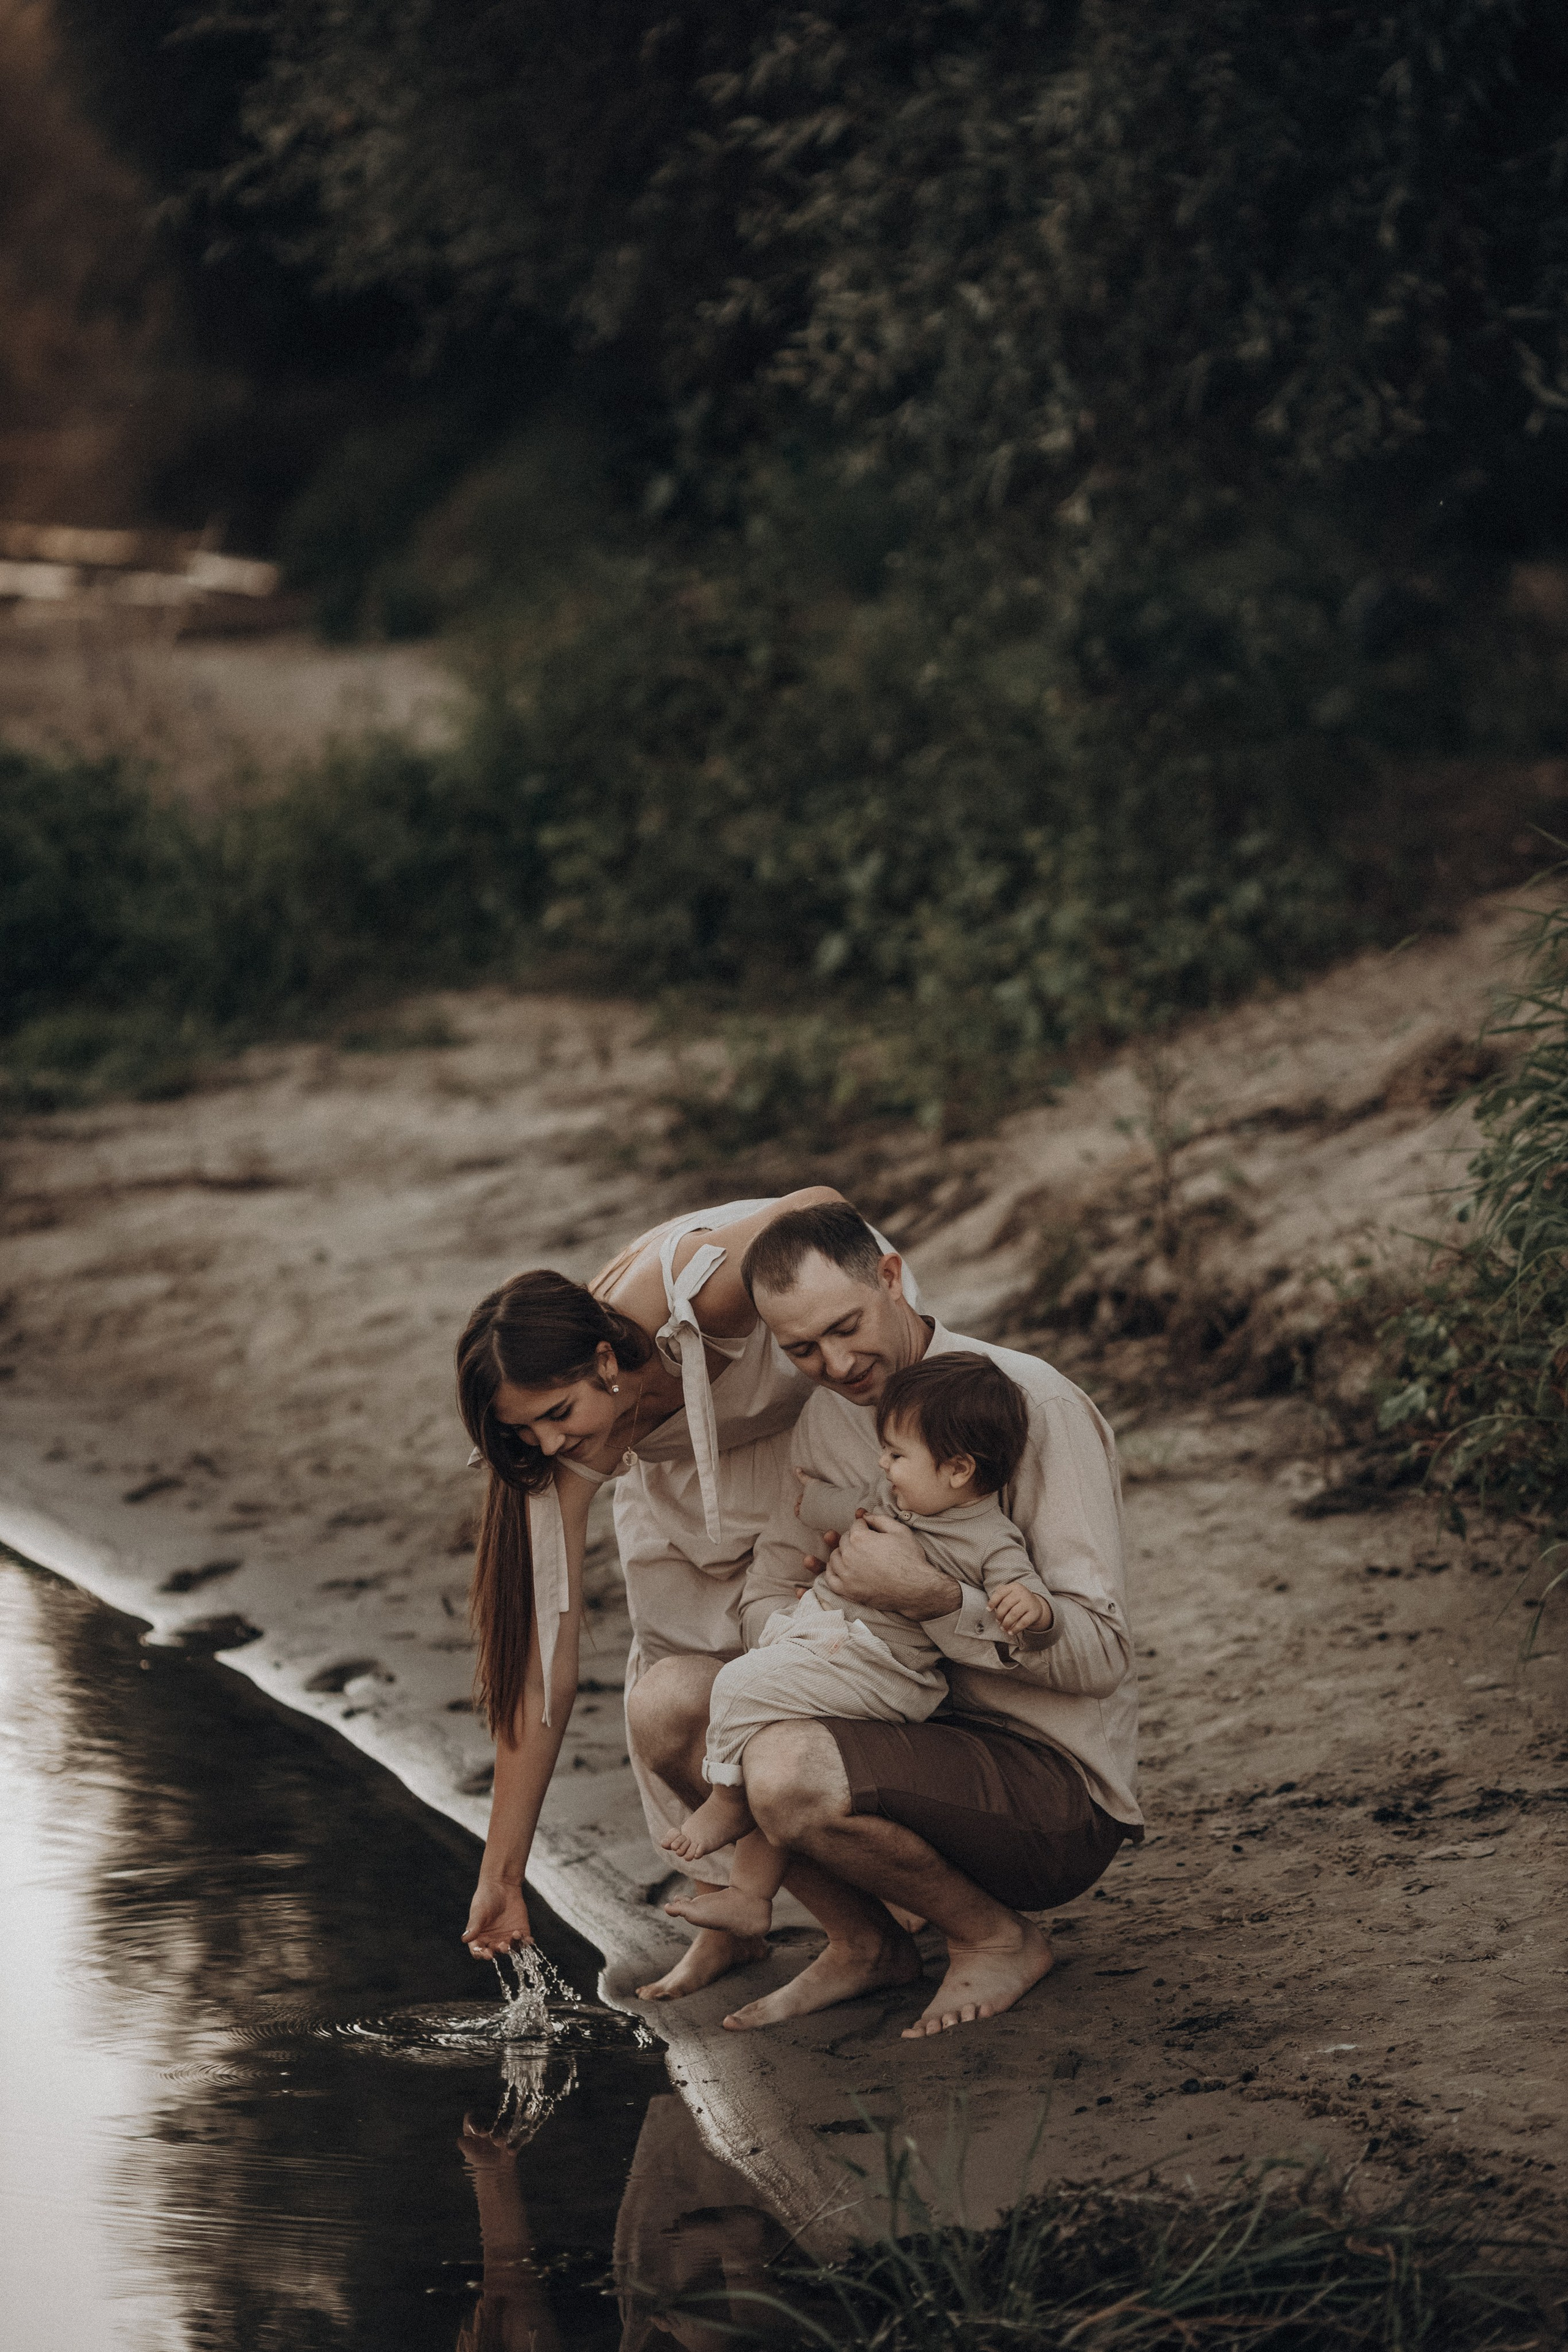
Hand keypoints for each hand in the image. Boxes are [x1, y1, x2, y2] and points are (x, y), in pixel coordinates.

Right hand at [463, 1879, 531, 1958]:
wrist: (503, 1885)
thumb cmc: (486, 1897)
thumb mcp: (479, 1911)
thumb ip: (474, 1926)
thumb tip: (465, 1939)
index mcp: (479, 1938)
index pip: (479, 1951)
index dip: (482, 1954)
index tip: (488, 1954)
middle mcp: (493, 1941)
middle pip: (496, 1952)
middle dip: (500, 1950)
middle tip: (503, 1946)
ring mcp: (507, 1937)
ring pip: (511, 1949)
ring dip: (513, 1946)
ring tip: (515, 1935)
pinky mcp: (520, 1932)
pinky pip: (524, 1942)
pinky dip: (527, 1943)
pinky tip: (529, 1939)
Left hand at [823, 1512, 962, 1620]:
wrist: (917, 1588)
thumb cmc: (911, 1559)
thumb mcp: (900, 1531)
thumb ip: (879, 1519)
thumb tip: (865, 1514)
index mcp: (860, 1538)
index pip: (855, 1525)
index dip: (865, 1525)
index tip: (871, 1529)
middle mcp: (849, 1556)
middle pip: (844, 1540)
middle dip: (854, 1538)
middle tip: (867, 1543)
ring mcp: (847, 1575)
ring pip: (835, 1557)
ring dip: (843, 1553)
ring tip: (855, 1554)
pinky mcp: (848, 1591)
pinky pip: (831, 1579)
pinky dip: (833, 1572)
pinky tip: (840, 1569)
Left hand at [990, 1581, 1052, 1637]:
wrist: (1036, 1605)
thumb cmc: (1017, 1601)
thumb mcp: (1009, 1595)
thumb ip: (999, 1598)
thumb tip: (990, 1608)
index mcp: (1014, 1586)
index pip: (1000, 1593)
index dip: (992, 1602)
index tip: (988, 1609)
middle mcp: (1022, 1592)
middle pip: (1006, 1604)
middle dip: (999, 1615)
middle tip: (998, 1621)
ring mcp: (1029, 1602)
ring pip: (1013, 1614)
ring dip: (1006, 1623)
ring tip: (1003, 1628)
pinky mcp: (1034, 1613)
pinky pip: (1023, 1622)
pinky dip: (1015, 1629)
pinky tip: (1010, 1632)